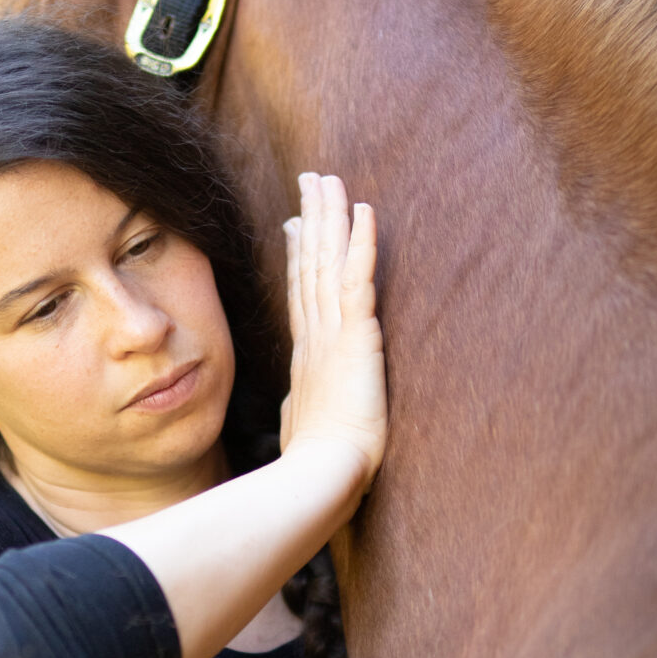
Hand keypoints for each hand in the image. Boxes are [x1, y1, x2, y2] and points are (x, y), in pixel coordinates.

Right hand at [277, 171, 385, 509]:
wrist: (320, 478)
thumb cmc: (315, 467)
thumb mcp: (305, 432)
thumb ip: (303, 415)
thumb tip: (297, 421)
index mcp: (306, 357)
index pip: (301, 294)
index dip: (298, 256)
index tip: (294, 225)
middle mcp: (314, 337)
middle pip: (310, 264)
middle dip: (311, 220)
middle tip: (311, 181)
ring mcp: (331, 333)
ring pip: (327, 260)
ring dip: (329, 216)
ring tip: (329, 179)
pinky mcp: (354, 337)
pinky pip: (357, 278)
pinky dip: (361, 242)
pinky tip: (363, 209)